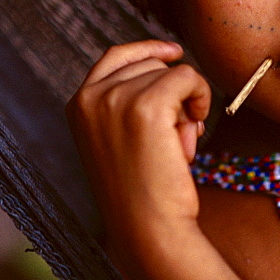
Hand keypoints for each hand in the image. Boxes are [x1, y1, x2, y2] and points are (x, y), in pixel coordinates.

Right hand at [67, 40, 210, 251]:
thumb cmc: (142, 191)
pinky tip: (196, 129)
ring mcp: (116, 98)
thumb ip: (129, 102)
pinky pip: (188, 77)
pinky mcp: (147, 105)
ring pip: (170, 71)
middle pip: (149, 63)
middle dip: (171, 92)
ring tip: (179, 144)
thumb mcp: (120, 139)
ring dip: (187, 101)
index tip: (175, 53)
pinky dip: (201, 97)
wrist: (147, 229)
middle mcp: (91, 96)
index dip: (148, 49)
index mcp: (78, 104)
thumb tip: (169, 60)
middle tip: (177, 134)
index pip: (115, 56)